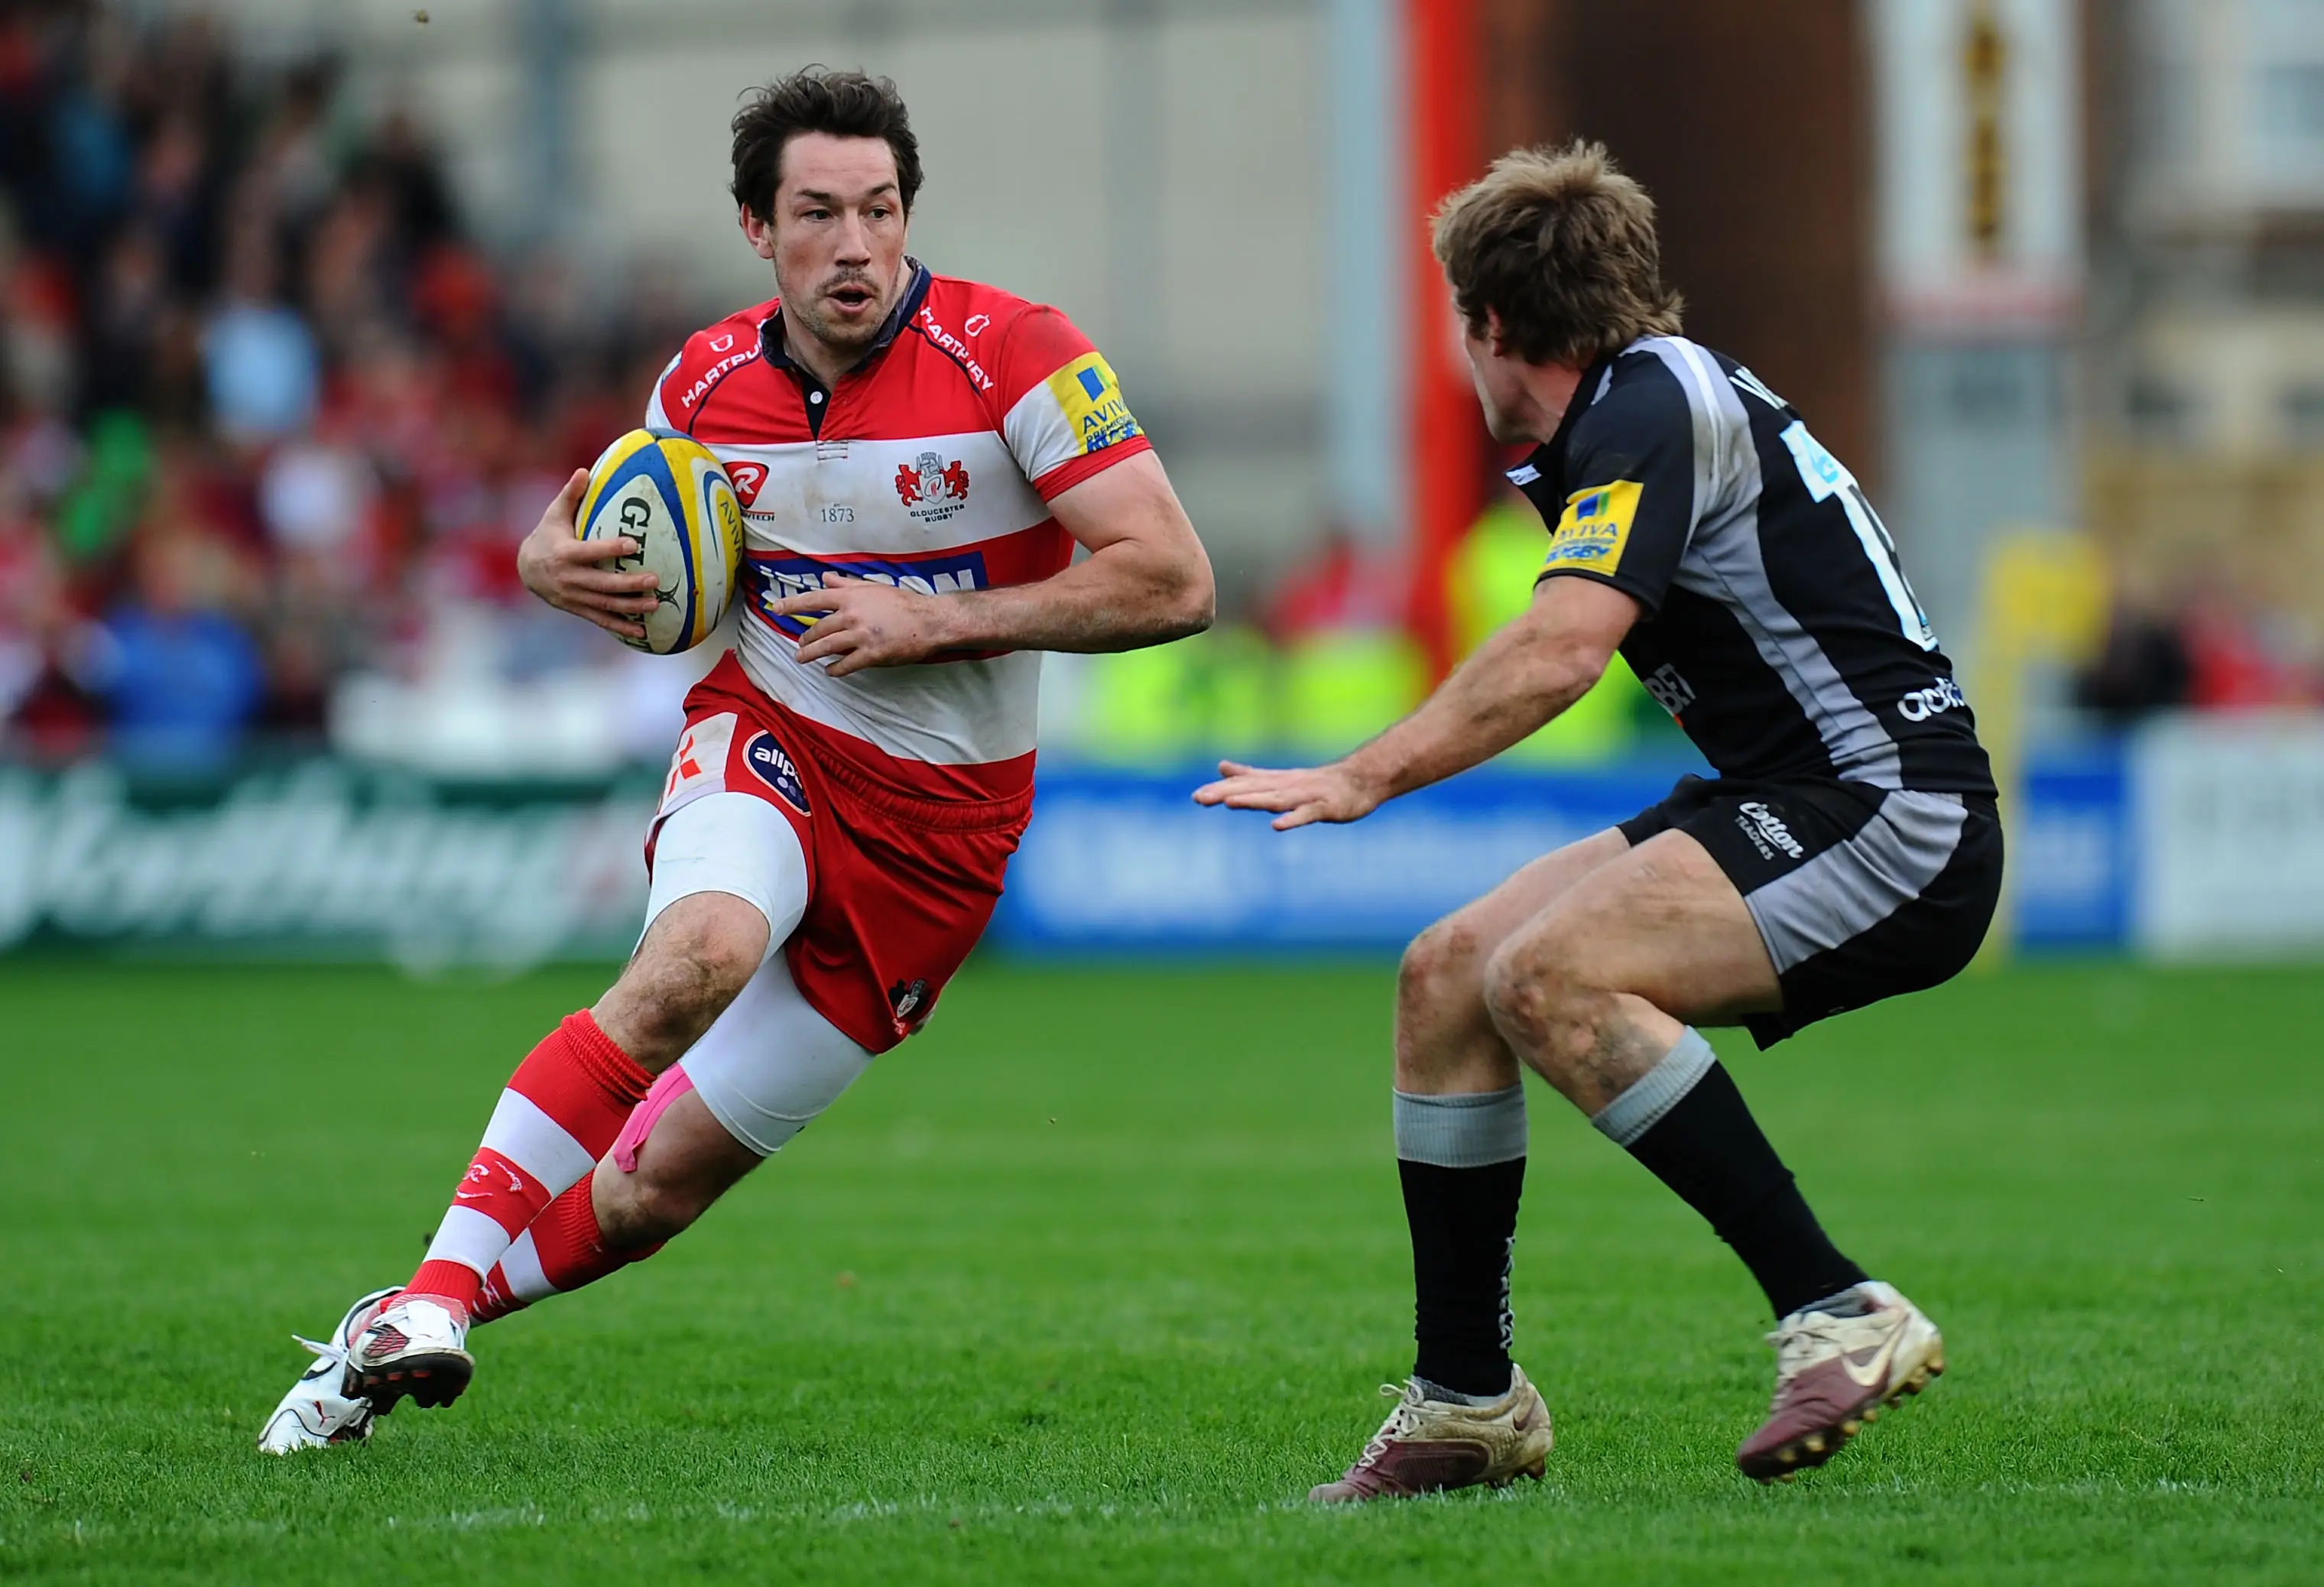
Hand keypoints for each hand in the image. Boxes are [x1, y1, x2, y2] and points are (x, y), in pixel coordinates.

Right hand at [515, 468, 662, 639]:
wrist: (526, 569)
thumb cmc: (547, 535)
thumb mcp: (554, 515)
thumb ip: (571, 495)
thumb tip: (585, 471)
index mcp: (564, 553)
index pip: (590, 551)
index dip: (610, 548)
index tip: (634, 544)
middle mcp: (569, 578)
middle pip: (602, 583)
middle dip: (629, 583)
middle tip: (655, 580)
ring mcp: (573, 597)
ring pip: (605, 605)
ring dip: (630, 606)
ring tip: (655, 604)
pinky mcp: (577, 609)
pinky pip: (601, 620)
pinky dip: (621, 627)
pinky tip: (642, 632)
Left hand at [766, 572, 957, 677]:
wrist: (928, 620)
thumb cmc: (902, 602)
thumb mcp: (872, 587)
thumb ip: (846, 585)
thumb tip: (825, 579)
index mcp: (850, 597)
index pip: (814, 600)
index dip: (792, 604)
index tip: (777, 609)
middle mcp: (851, 615)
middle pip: (818, 628)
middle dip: (805, 637)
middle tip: (800, 644)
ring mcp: (861, 636)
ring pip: (827, 647)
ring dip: (811, 654)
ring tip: (802, 658)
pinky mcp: (871, 654)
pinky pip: (846, 664)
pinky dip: (834, 669)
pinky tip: (829, 671)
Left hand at [1191, 759, 1385, 830]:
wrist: (1362, 779)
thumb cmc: (1319, 782)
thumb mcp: (1280, 778)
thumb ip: (1250, 775)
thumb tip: (1221, 767)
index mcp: (1276, 782)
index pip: (1244, 785)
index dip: (1220, 790)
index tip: (1196, 796)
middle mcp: (1287, 786)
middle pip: (1254, 791)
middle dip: (1226, 794)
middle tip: (1200, 798)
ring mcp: (1306, 796)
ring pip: (1276, 799)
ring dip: (1253, 801)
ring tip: (1229, 803)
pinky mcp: (1325, 807)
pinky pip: (1306, 814)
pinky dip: (1292, 819)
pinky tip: (1277, 826)